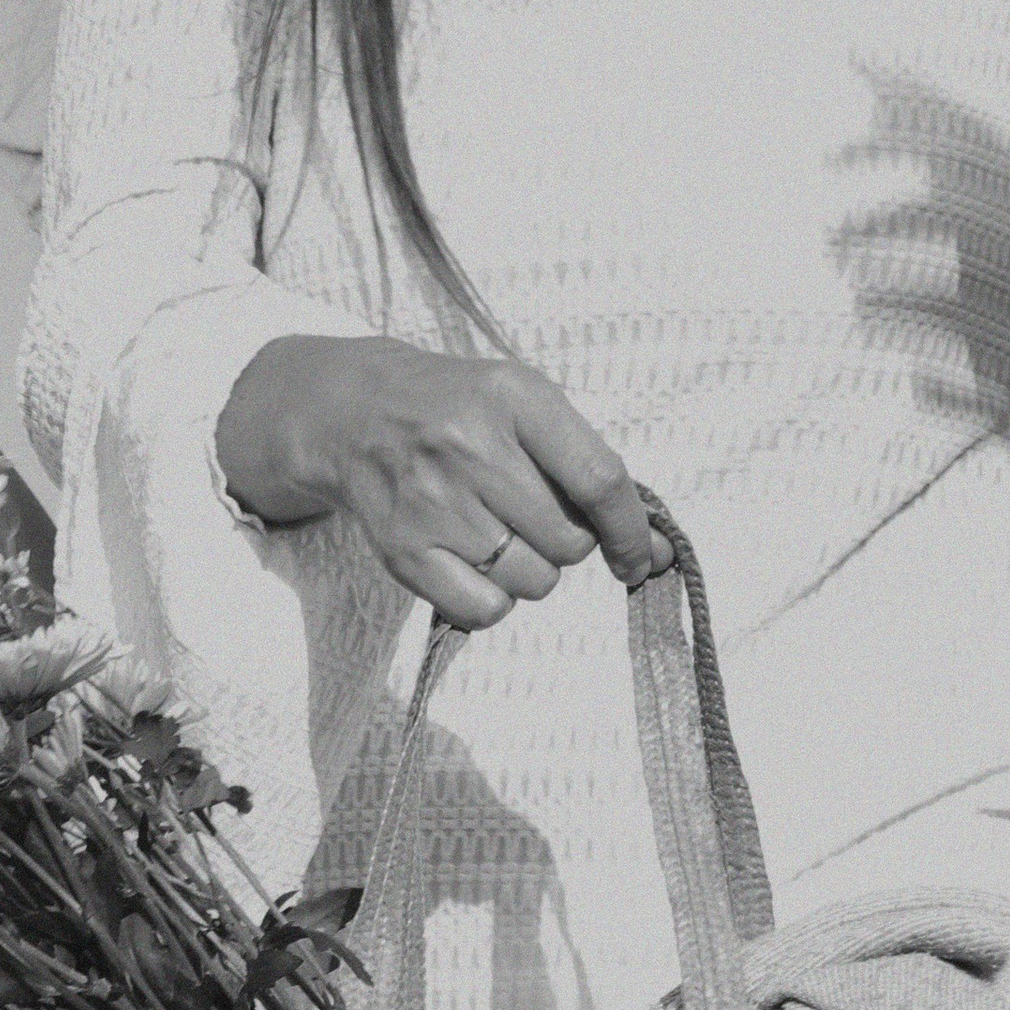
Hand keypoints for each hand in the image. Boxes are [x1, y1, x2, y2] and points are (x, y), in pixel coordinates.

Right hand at [213, 335, 673, 629]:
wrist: (357, 415)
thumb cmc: (460, 413)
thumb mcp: (523, 404)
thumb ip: (585, 465)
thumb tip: (652, 549)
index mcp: (515, 399)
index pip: (598, 479)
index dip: (632, 530)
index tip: (642, 557)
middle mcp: (472, 449)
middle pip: (568, 542)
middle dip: (568, 544)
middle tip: (535, 521)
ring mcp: (434, 504)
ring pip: (532, 581)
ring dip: (531, 572)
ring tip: (498, 536)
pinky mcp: (405, 552)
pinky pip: (484, 610)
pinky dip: (494, 601)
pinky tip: (477, 567)